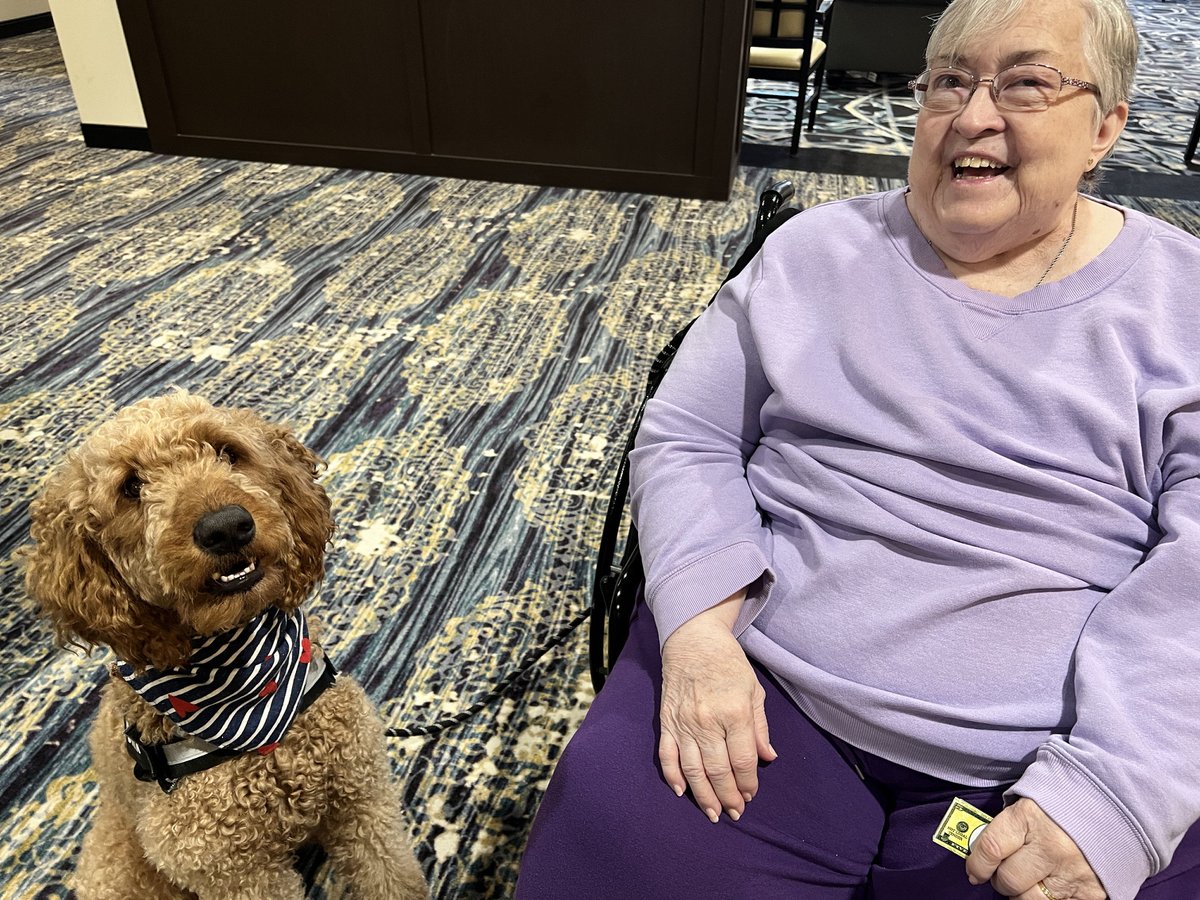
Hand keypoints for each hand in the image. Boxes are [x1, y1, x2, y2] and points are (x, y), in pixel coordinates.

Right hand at [658, 593, 776, 822]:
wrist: (693, 640)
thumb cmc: (728, 663)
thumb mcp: (753, 690)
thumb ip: (760, 727)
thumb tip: (768, 758)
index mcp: (735, 713)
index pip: (742, 760)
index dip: (748, 783)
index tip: (751, 795)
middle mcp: (708, 721)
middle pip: (718, 770)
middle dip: (728, 796)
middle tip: (735, 812)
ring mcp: (684, 723)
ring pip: (693, 769)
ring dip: (703, 795)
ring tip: (712, 812)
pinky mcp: (666, 721)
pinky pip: (667, 755)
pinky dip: (673, 776)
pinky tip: (681, 791)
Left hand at [965, 798, 1106, 898]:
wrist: (1117, 805)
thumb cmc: (1066, 801)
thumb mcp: (1031, 801)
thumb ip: (1008, 825)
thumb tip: (982, 850)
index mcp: (1030, 817)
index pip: (990, 849)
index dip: (977, 864)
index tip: (974, 871)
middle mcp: (1051, 847)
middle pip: (1008, 880)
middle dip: (1000, 879)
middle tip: (1005, 873)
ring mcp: (1073, 872)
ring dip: (1022, 893)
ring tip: (1028, 880)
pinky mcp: (1091, 892)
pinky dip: (1049, 899)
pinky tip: (1050, 887)